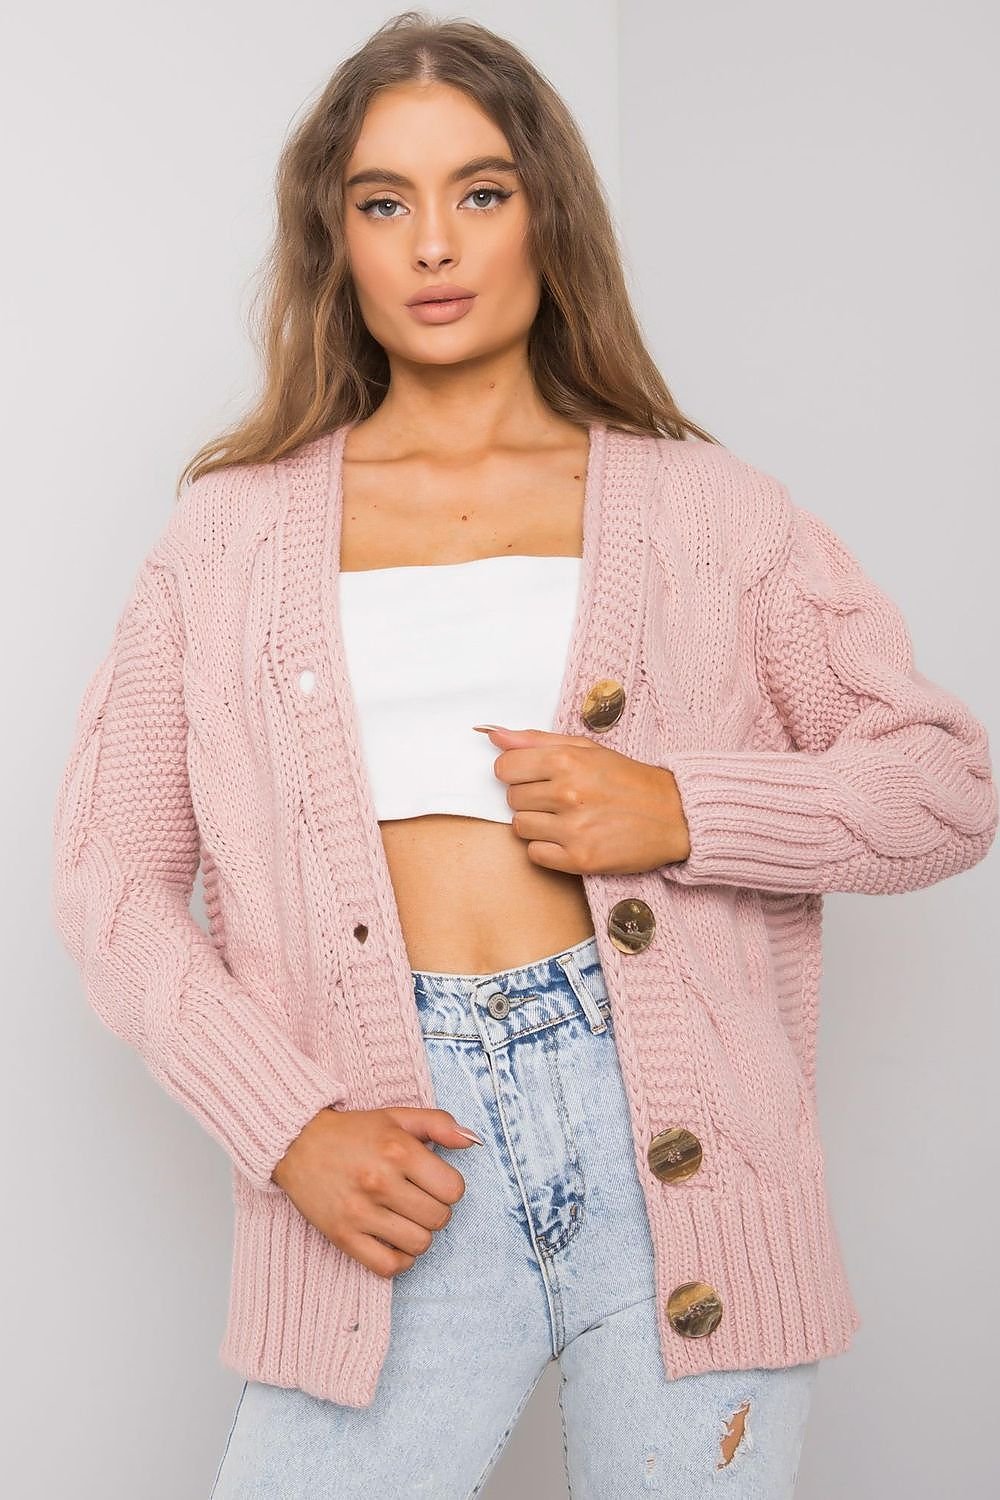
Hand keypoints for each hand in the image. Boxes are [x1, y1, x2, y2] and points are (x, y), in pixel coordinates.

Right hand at [270, 1106, 478, 1277]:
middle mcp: (380, 1182)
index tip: (434, 1183)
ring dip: (419, 1235)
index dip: (450, 1188)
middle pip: (439, 1219)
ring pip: (419, 1244)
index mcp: (398, 1150)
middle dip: (436, 1210)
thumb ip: (439, 1124)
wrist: (296, 1143)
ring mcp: (360, 1212)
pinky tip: (394, 1241)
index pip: (453, 1189)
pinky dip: (399, 1260)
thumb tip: (473, 1141)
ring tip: (406, 1219)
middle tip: (418, 1199)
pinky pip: (388, 1266)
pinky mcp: (342, 1236)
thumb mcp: (396, 1117)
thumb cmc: (352, 1132)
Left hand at [474, 724, 690, 875]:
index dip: (516, 772)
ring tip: (566, 818)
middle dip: (530, 798)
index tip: (534, 776)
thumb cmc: (628, 780)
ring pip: (520, 827)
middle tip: (561, 798)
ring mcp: (573, 829)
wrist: (674, 816)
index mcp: (566, 761)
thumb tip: (493, 735)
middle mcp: (567, 793)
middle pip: (512, 799)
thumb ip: (536, 740)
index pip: (505, 767)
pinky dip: (547, 849)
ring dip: (537, 824)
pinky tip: (570, 838)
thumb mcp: (587, 748)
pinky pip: (535, 854)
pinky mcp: (580, 859)